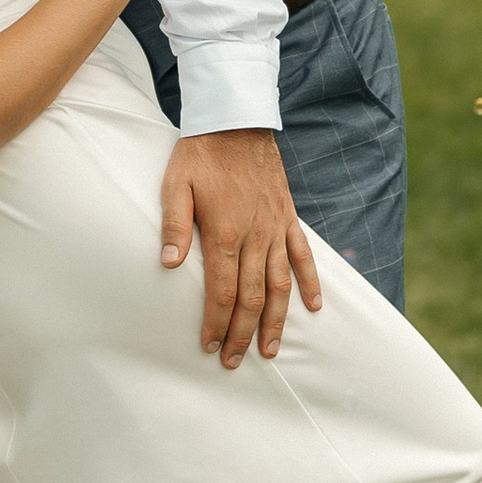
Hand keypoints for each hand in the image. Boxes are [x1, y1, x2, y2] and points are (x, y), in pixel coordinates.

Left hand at [160, 127, 321, 367]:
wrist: (236, 120)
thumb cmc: (200, 154)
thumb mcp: (175, 185)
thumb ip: (173, 226)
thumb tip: (167, 265)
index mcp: (224, 232)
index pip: (222, 291)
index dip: (216, 322)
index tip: (208, 345)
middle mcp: (255, 236)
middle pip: (252, 297)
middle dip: (243, 334)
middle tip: (233, 361)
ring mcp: (275, 228)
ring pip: (280, 285)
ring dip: (276, 321)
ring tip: (270, 351)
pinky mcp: (288, 217)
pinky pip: (303, 256)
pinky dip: (310, 283)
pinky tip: (314, 307)